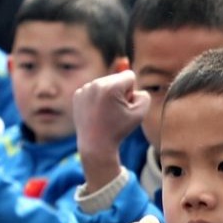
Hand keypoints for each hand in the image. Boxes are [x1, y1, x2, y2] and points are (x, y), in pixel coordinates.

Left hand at [74, 70, 149, 187]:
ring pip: (104, 83)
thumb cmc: (119, 130)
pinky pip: (93, 90)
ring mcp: (85, 89)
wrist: (95, 145)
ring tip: (105, 114)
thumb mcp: (140, 114)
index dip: (131, 92)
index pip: (129, 76)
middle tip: (114, 112)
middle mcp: (96, 84)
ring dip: (108, 95)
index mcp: (112, 87)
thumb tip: (131, 82)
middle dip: (119, 92)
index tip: (124, 106)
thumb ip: (144, 96)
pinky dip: (96, 99)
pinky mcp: (78, 95)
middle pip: (116, 78)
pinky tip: (96, 113)